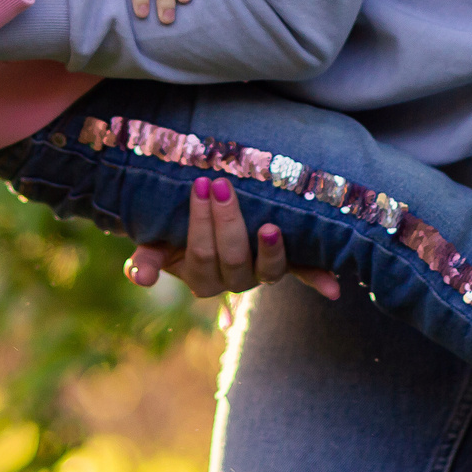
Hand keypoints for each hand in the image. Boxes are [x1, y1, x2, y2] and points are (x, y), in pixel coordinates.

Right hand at [125, 178, 340, 300]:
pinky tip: (334, 288)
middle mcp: (234, 280)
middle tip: (222, 183)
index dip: (200, 222)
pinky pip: (302, 272)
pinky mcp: (286, 265)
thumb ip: (148, 258)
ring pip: (267, 271)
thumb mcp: (158, 243)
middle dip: (226, 219)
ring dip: (271, 251)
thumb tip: (137, 277)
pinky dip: (317, 279)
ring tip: (269, 227)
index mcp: (202, 276)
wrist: (204, 232)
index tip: (201, 185)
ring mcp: (261, 274)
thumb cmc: (176, 232)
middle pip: (231, 256)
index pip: (201, 252)